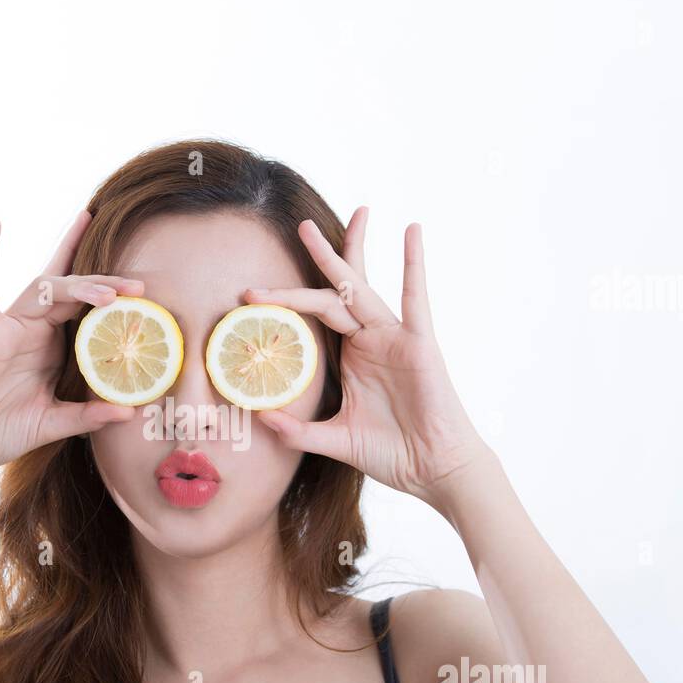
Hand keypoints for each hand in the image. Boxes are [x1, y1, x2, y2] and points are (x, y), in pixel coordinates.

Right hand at [0, 211, 138, 485]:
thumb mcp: (53, 423)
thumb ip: (87, 416)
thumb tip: (128, 412)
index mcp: (50, 346)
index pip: (84, 309)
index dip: (110, 295)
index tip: (143, 292)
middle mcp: (32, 329)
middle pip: (71, 290)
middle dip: (105, 284)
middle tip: (140, 286)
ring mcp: (7, 326)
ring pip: (44, 288)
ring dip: (78, 284)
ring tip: (111, 293)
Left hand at [248, 208, 496, 512]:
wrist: (432, 469)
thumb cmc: (392, 452)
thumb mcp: (334, 439)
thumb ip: (297, 430)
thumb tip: (259, 417)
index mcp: (352, 355)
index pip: (315, 315)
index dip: (286, 301)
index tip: (251, 294)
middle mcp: (371, 339)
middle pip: (338, 287)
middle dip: (320, 256)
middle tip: (299, 225)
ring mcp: (394, 338)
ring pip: (365, 287)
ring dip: (355, 250)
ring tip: (355, 213)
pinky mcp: (419, 343)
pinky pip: (415, 298)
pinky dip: (414, 265)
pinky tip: (412, 233)